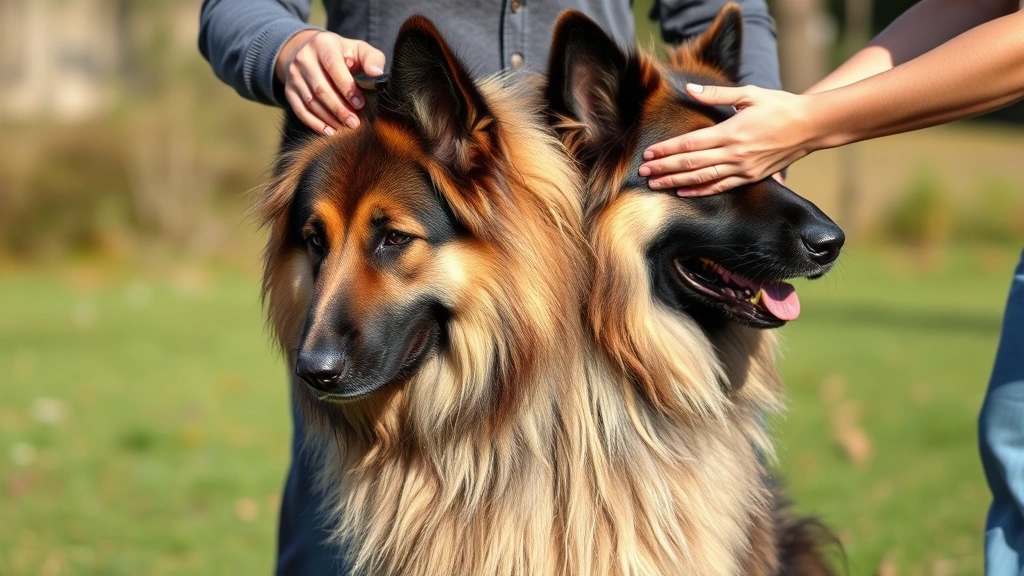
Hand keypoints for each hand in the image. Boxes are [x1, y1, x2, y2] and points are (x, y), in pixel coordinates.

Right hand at [275, 30, 385, 134]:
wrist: (311, 52)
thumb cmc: (343, 54)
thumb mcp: (359, 49)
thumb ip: (373, 58)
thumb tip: (377, 73)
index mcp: (323, 44)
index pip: (334, 67)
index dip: (347, 88)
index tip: (360, 104)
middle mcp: (304, 58)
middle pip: (321, 88)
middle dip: (339, 109)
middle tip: (354, 123)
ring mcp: (294, 75)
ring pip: (310, 101)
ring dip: (329, 118)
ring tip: (345, 129)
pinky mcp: (289, 90)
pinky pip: (300, 110)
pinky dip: (315, 123)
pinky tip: (329, 131)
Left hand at [638, 84, 816, 195]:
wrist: (810, 126)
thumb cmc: (779, 106)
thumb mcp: (749, 94)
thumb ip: (717, 93)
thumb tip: (690, 90)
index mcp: (730, 132)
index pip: (689, 144)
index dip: (667, 150)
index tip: (648, 153)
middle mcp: (734, 153)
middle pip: (690, 164)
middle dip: (664, 168)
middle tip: (643, 173)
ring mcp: (742, 168)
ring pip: (702, 179)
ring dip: (676, 182)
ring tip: (656, 185)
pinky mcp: (751, 177)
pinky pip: (721, 187)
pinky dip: (700, 191)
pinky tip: (683, 192)